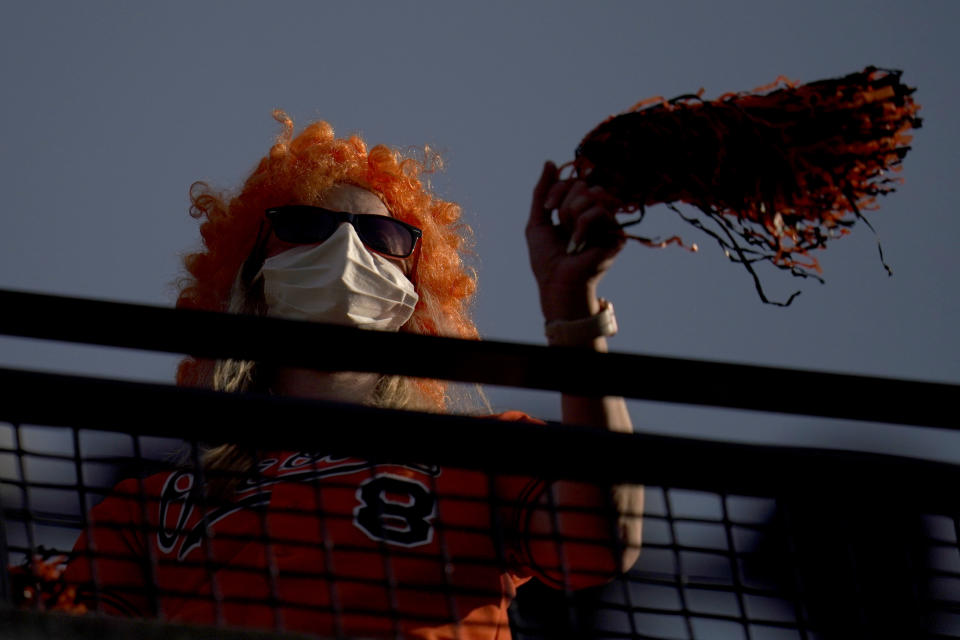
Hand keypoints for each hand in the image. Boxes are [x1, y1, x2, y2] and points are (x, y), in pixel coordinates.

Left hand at [526, 161, 624, 321]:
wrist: (556, 281)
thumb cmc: (546, 258)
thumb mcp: (537, 221)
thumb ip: (542, 191)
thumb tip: (550, 162)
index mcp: (578, 210)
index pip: (573, 182)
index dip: (558, 188)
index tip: (547, 207)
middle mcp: (595, 214)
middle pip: (583, 184)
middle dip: (565, 204)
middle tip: (561, 226)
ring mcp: (607, 223)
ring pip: (593, 194)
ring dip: (572, 215)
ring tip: (570, 237)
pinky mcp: (616, 234)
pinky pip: (599, 211)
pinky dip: (582, 226)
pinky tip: (578, 244)